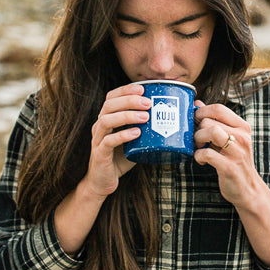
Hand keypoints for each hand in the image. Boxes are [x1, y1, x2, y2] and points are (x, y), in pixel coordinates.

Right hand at [81, 83, 150, 197]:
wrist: (103, 181)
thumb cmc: (121, 158)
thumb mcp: (134, 139)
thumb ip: (145, 128)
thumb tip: (172, 119)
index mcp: (107, 119)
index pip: (111, 97)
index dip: (125, 90)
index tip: (142, 88)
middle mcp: (99, 126)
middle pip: (109, 105)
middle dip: (129, 101)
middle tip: (148, 103)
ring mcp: (97, 139)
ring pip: (106, 120)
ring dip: (126, 116)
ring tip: (145, 117)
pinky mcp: (99, 154)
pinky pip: (108, 141)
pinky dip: (122, 135)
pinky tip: (136, 133)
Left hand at [193, 99, 269, 267]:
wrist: (248, 190)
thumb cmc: (235, 161)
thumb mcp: (229, 139)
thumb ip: (215, 121)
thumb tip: (197, 104)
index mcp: (243, 127)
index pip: (219, 109)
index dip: (202, 112)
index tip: (195, 120)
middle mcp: (242, 137)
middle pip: (210, 121)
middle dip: (197, 129)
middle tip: (198, 140)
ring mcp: (237, 152)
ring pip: (210, 132)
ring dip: (198, 140)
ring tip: (199, 147)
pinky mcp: (230, 167)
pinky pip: (207, 154)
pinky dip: (199, 156)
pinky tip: (201, 160)